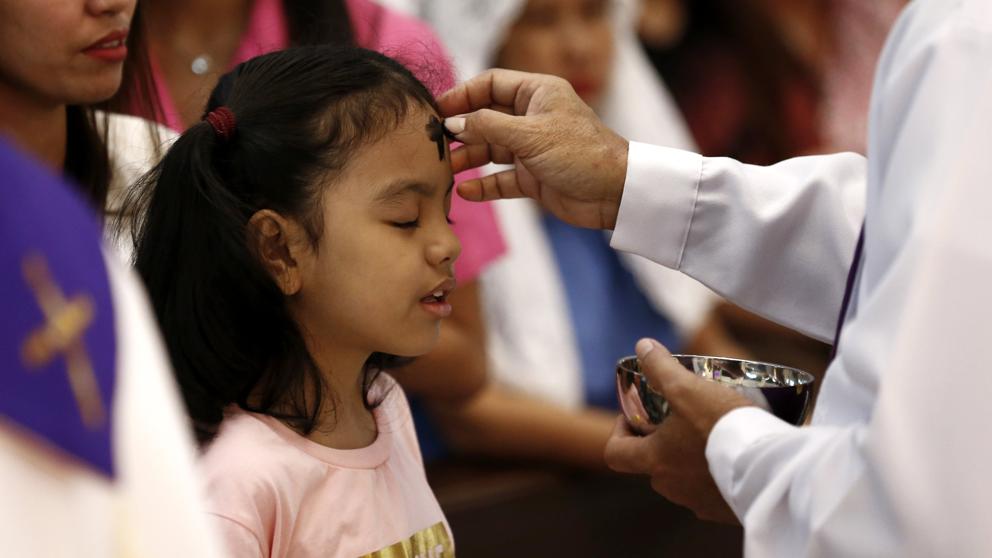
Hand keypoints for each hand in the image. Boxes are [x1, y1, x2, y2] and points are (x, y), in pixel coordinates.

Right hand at [439, 69, 628, 229]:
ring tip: (445, 169)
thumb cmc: (581, 153)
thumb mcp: (530, 135)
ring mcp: (532, 148)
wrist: (617, 193)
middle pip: (486, 118)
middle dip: (461, 130)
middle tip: (434, 143)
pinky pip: (501, 179)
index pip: (490, 85)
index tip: (437, 111)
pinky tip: (465, 191)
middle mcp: (533, 117)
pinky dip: (484, 185)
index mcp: (537, 93)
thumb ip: (488, 127)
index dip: (462, 95)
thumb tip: (453, 123)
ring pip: (490, 149)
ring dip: (467, 158)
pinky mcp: (534, 177)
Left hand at [604, 339, 754, 523]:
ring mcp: (699, 503)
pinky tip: (735, 457)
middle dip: (660, 443)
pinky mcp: (726, 512)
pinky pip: (713, 492)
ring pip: (683, 480)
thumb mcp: (688, 388)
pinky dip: (716, 476)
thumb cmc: (723, 427)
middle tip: (679, 420)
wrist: (772, 468)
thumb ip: (662, 368)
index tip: (635, 417)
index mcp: (655, 461)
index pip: (616, 453)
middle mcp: (672, 487)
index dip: (619, 433)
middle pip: (652, 465)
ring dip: (689, 460)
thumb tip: (642, 346)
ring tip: (711, 435)